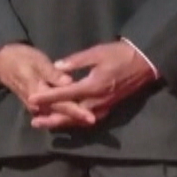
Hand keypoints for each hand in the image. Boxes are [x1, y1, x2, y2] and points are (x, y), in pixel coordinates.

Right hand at [0, 43, 95, 128]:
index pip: (61, 104)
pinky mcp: (38, 105)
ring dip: (72, 119)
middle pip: (61, 113)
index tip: (90, 117)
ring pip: (57, 115)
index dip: (76, 111)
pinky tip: (77, 116)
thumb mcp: (37, 62)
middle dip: (77, 118)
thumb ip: (53, 74)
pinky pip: (53, 112)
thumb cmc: (22, 59)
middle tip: (94, 120)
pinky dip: (64, 115)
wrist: (3, 63)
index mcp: (38, 92)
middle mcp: (37, 104)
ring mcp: (37, 106)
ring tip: (89, 120)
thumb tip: (68, 82)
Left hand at [26, 42, 158, 129]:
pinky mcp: (109, 107)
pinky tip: (68, 121)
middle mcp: (97, 100)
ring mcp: (104, 106)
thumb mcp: (96, 53)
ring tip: (47, 124)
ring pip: (80, 120)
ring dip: (63, 123)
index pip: (65, 94)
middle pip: (71, 115)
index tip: (32, 99)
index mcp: (92, 86)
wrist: (145, 63)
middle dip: (52, 120)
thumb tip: (57, 66)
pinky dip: (76, 122)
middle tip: (35, 123)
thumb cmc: (120, 54)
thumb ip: (76, 61)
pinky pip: (89, 119)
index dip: (47, 97)